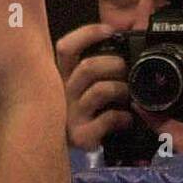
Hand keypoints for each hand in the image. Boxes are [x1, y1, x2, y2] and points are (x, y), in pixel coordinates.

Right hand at [55, 23, 133, 149]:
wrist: (53, 150)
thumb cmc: (75, 111)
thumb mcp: (76, 86)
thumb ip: (91, 65)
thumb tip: (120, 40)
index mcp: (59, 76)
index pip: (66, 47)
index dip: (88, 35)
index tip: (110, 32)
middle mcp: (61, 93)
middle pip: (88, 67)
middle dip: (114, 64)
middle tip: (126, 70)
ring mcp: (70, 114)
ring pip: (100, 90)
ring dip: (121, 89)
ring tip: (129, 95)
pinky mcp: (81, 135)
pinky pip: (108, 119)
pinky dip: (123, 117)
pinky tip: (126, 120)